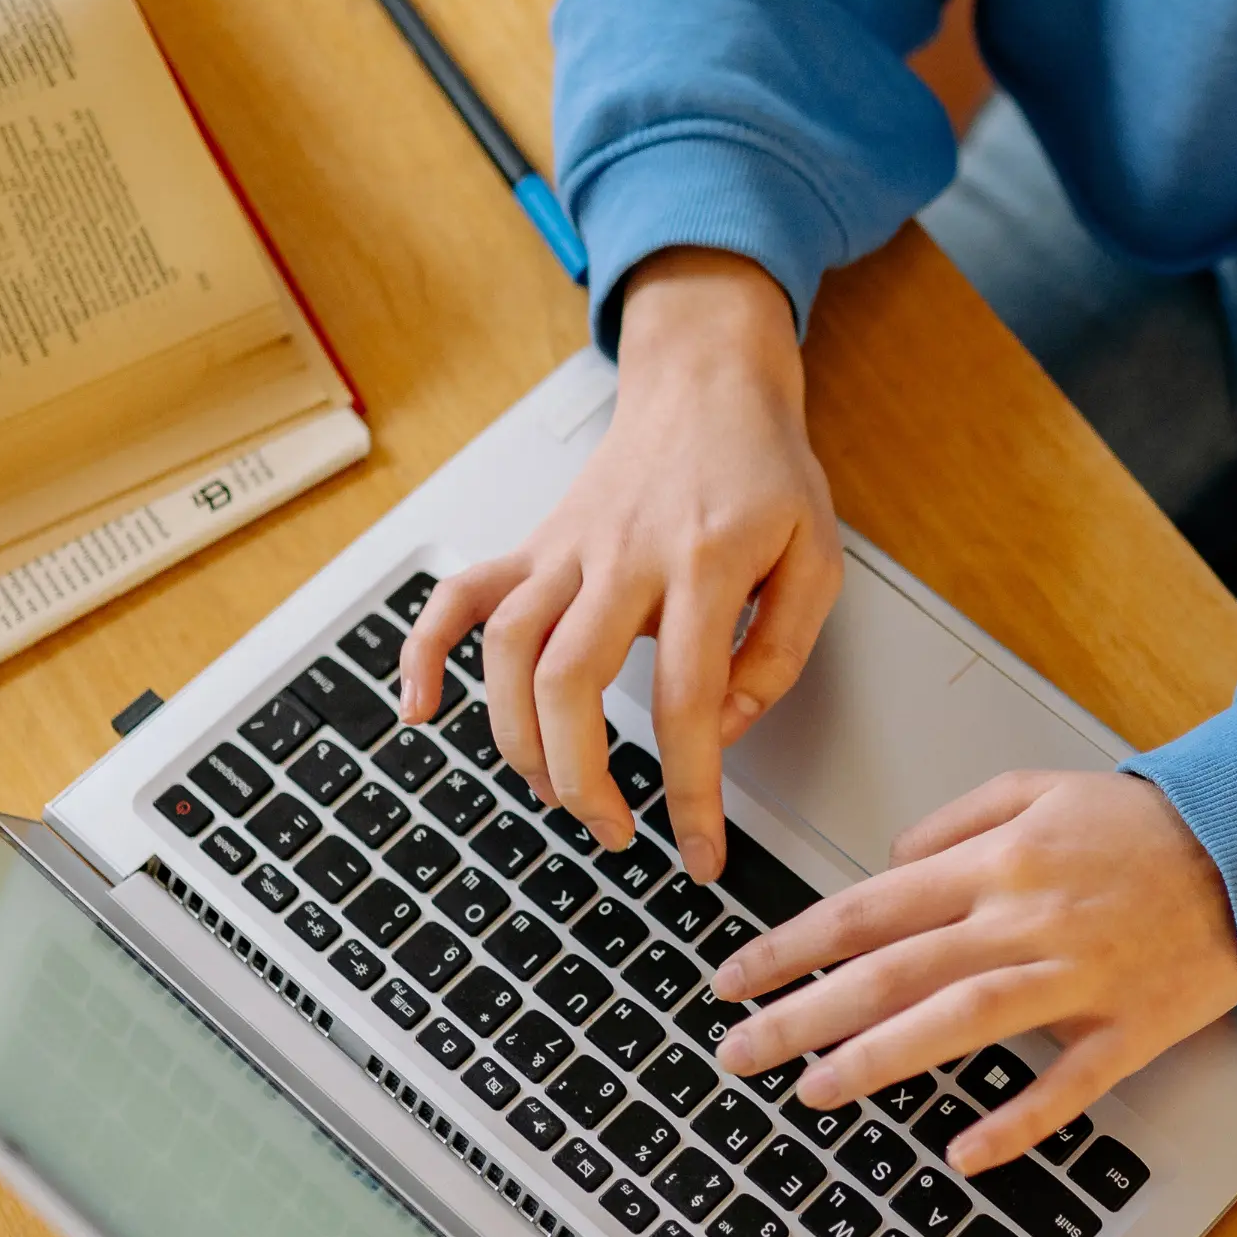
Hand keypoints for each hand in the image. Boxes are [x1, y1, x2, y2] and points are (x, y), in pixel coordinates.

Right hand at [399, 248, 841, 877]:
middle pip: (571, 680)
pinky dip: (424, 650)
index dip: (691, 790)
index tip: (699, 852)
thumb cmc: (763, 473)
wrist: (708, 384)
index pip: (689, 700)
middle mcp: (623, 556)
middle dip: (582, 778)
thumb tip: (724, 730)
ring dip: (518, 739)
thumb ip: (781, 652)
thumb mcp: (817, 558)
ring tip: (555, 793)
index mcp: (706, 563)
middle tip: (614, 832)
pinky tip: (419, 707)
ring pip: (509, 649)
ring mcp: (566, 549)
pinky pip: (459, 595)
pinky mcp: (534, 544)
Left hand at [710, 770, 1236, 1171]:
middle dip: (803, 1012)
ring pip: (961, 1020)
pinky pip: (1068, 1083)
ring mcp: (1077, 975)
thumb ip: (956, 821)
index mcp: (995, 862)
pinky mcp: (1130, 1026)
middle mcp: (1024, 918)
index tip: (735, 977)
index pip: (869, 908)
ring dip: (880, 1060)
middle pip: (893, 970)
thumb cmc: (1144, 824)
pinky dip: (1016, 1120)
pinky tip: (964, 1152)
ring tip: (813, 1090)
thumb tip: (889, 861)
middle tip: (737, 1049)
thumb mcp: (1040, 787)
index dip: (793, 946)